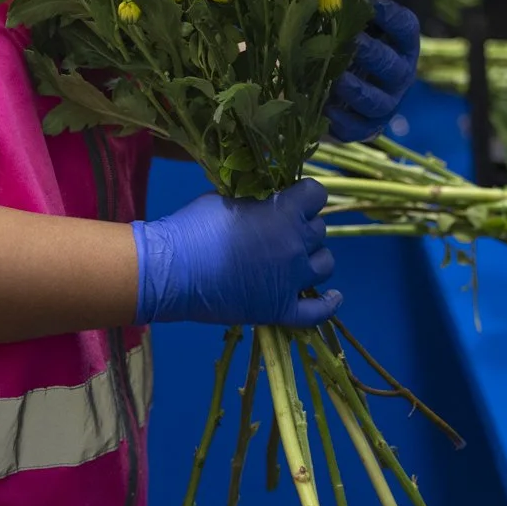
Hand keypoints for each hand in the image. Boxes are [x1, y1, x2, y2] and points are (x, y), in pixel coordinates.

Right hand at [131, 180, 340, 328]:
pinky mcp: (281, 309)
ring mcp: (291, 280)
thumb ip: (255, 199)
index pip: (317, 194)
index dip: (306, 194)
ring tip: (299, 257)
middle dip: (304, 225)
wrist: (173, 270)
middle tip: (281, 229)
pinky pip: (317, 311)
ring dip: (315, 257)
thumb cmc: (195, 227)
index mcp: (285, 213)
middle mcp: (296, 245)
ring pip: (325, 265)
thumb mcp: (226, 197)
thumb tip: (264, 200)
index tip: (293, 197)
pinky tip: (333, 296)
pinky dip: (329, 304)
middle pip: (319, 230)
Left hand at [325, 0, 420, 142]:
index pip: (405, 28)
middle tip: (351, 41)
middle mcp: (399, 74)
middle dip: (371, 54)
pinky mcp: (364, 127)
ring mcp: (385, 103)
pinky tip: (324, 107)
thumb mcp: (348, 16)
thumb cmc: (343, 37)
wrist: (334, 83)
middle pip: (393, 67)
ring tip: (335, 77)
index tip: (369, 2)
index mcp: (400, 43)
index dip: (390, 16)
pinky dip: (341, 120)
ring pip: (377, 101)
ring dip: (356, 89)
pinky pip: (357, 128)